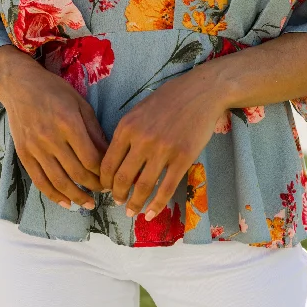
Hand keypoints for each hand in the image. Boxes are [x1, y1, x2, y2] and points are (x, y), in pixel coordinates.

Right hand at [1, 63, 108, 209]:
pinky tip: (66, 203)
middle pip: (77, 173)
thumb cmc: (55, 91)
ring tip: (89, 204)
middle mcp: (51, 138)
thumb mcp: (80, 103)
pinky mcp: (24, 154)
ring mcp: (36, 148)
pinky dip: (53, 195)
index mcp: (69, 123)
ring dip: (76, 197)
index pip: (90, 158)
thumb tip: (109, 155)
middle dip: (94, 186)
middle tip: (105, 192)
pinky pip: (39, 181)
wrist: (20, 86)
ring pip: (59, 181)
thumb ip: (94, 130)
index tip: (112, 178)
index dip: (104, 173)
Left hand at [99, 66, 225, 220]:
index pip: (108, 162)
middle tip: (117, 202)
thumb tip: (117, 158)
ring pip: (143, 187)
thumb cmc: (170, 97)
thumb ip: (128, 132)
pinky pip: (166, 189)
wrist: (202, 91)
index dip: (104, 181)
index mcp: (127, 126)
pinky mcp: (183, 159)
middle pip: (122, 178)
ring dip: (135, 204)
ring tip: (132, 211)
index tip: (107, 188)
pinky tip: (151, 214)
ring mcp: (163, 150)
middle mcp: (142, 139)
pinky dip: (156, 206)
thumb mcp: (140, 109)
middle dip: (117, 195)